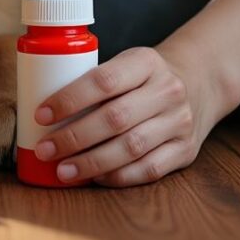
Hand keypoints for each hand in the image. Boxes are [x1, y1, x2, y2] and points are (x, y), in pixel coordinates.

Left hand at [31, 46, 217, 186]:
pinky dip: (118, 176)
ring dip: (91, 163)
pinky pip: (148, 169)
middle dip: (74, 137)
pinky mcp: (186, 150)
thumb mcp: (126, 63)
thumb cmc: (143, 77)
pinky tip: (94, 178)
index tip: (41, 115)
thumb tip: (42, 113)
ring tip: (62, 170)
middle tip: (45, 149)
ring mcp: (180, 121)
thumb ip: (95, 81)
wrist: (199, 83)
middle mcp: (167, 90)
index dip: (69, 100)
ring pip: (131, 147)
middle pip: (115, 118)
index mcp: (146, 61)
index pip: (103, 80)